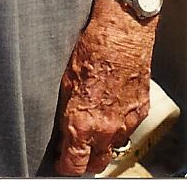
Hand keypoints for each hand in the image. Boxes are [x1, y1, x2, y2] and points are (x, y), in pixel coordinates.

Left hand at [55, 0, 153, 175]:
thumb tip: (61, 128)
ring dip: (101, 143)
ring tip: (91, 127)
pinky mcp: (139, 112)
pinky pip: (126, 129)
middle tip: (73, 149)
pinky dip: (116, 126)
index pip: (73, 164)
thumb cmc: (90, 49)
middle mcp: (105, 129)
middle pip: (95, 164)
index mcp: (81, 123)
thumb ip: (64, 110)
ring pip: (112, 148)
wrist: (121, 33)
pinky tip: (108, 110)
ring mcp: (125, 122)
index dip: (64, 165)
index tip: (59, 160)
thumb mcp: (65, 80)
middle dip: (83, 162)